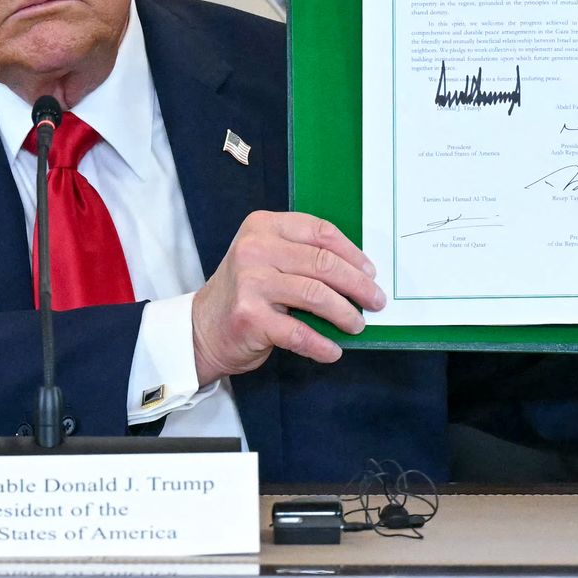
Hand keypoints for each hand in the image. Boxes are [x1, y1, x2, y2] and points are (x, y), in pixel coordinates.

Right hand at [190, 211, 386, 385]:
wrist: (202, 327)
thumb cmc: (246, 292)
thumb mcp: (267, 258)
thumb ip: (302, 256)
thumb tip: (359, 273)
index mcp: (263, 226)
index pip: (319, 232)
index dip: (352, 253)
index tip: (370, 272)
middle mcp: (254, 249)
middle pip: (323, 263)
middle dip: (357, 285)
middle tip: (375, 301)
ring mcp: (250, 282)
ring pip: (316, 294)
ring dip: (345, 314)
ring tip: (356, 325)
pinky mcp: (250, 317)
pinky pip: (299, 331)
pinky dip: (321, 344)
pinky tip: (332, 350)